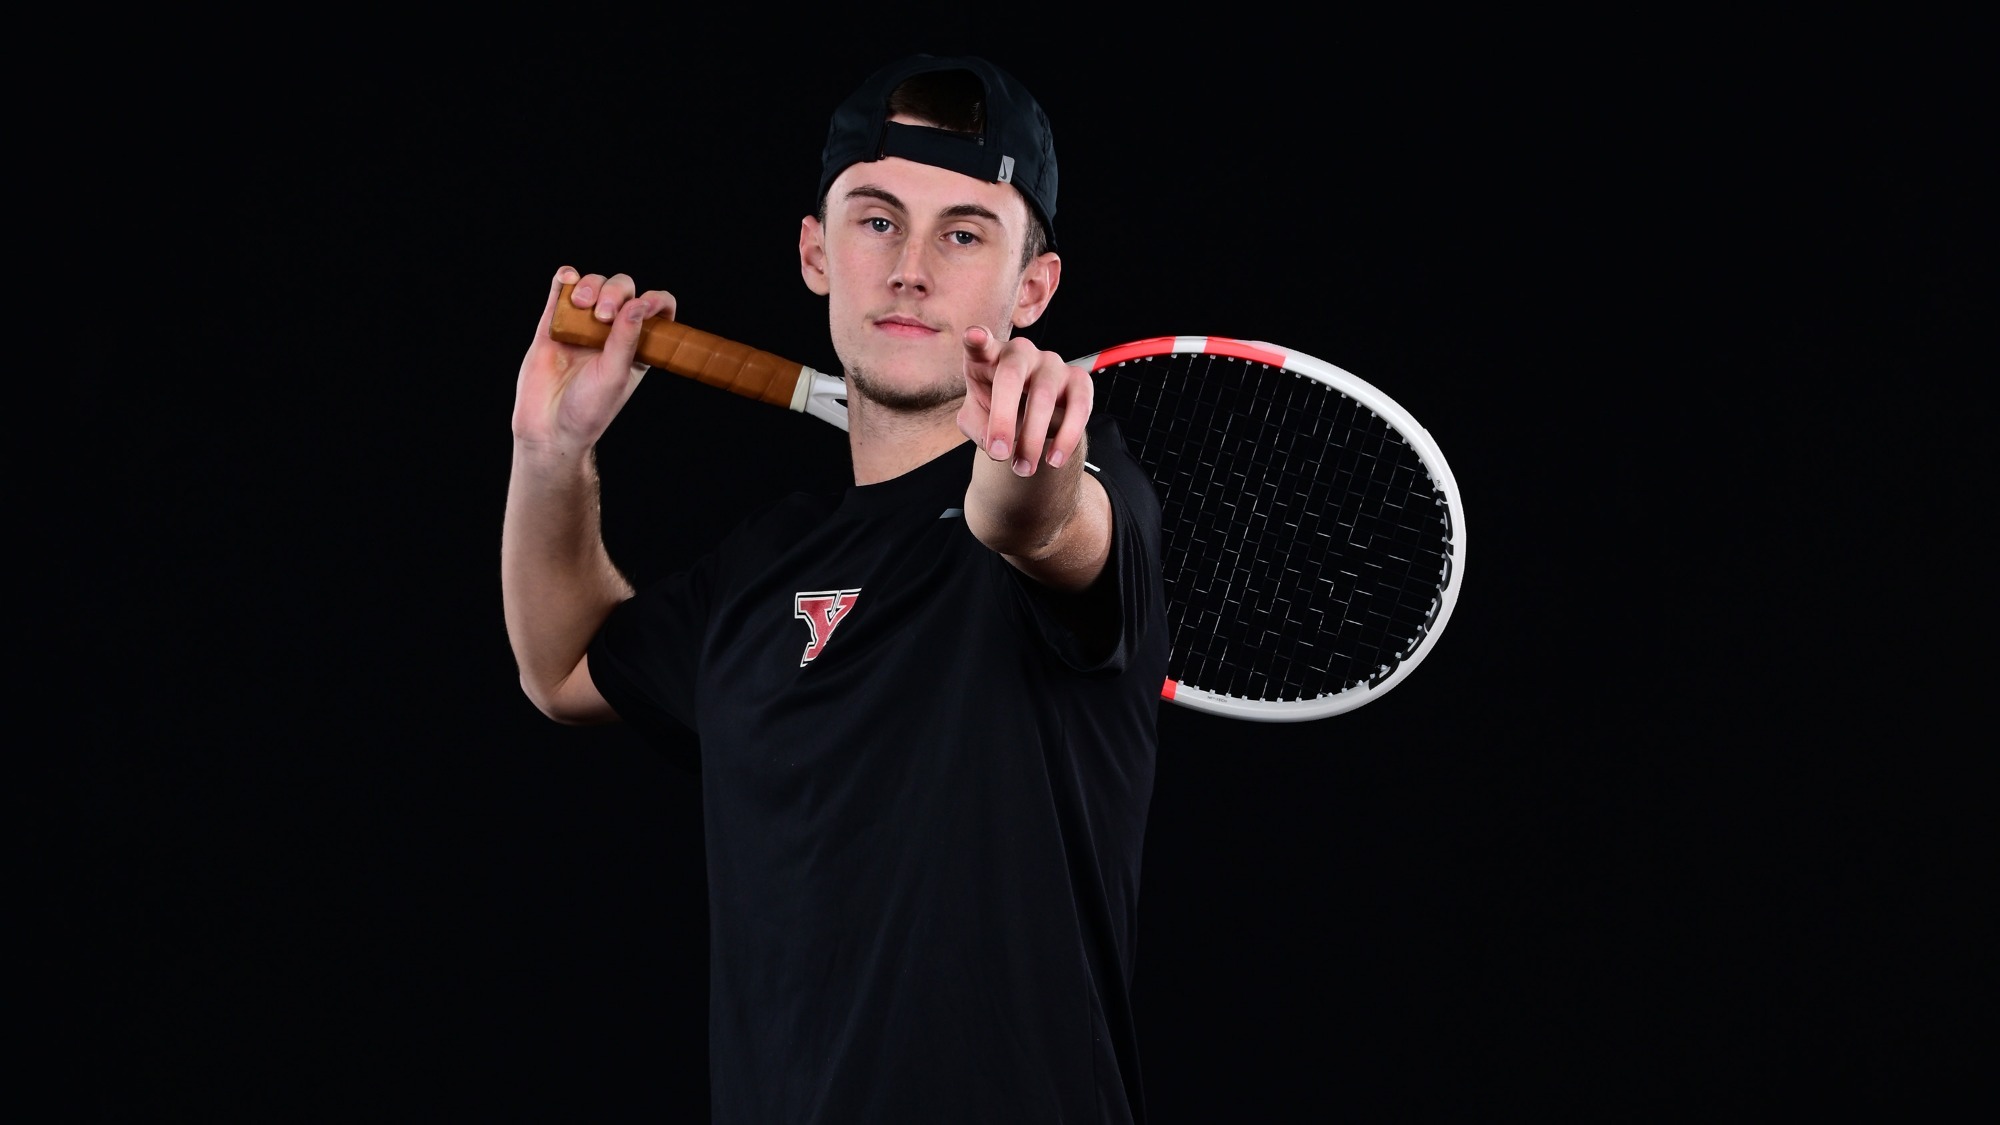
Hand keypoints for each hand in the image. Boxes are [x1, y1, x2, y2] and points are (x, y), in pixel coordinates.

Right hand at [513, 266, 677, 456]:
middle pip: (622, 290)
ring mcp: (581, 326)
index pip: (655, 311)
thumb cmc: (588, 409)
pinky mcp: (553, 324)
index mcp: (636, 345)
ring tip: (582, 305)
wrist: (548, 426)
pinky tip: (567, 277)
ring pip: (592, 285)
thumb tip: (640, 303)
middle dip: (614, 292)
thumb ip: (626, 339)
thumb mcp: (615, 375)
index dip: (655, 301)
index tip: (646, 304)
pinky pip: (561, 291)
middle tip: (602, 315)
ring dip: (590, 285)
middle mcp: (611, 332)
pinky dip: (565, 277)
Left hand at [956, 325, 1092, 475]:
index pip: (979, 344)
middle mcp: (1020, 352)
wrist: (1028, 418)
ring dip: (1032, 438)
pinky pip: (1079, 406)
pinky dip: (1067, 436)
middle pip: (1010, 376)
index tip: (973, 336)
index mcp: (988, 356)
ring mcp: (1051, 362)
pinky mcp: (1079, 379)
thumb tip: (998, 444)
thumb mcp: (976, 421)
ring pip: (1044, 396)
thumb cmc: (996, 410)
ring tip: (1022, 468)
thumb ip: (977, 427)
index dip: (977, 339)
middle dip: (1003, 420)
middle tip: (999, 455)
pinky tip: (1054, 459)